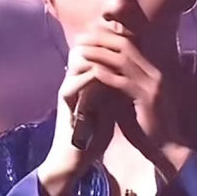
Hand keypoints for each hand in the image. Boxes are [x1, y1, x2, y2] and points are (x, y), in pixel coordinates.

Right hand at [37, 24, 121, 195]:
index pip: (94, 53)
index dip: (111, 43)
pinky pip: (74, 84)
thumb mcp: (108, 108)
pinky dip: (89, 77)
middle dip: (104, 42)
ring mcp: (67, 92)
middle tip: (126, 36)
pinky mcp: (64, 106)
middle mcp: (73, 82)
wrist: (73, 160)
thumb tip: (130, 77)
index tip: (133, 37)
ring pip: (77, 62)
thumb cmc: (92, 136)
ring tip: (116, 50)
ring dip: (97, 55)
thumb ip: (115, 91)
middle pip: (83, 50)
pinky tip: (104, 74)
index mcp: (83, 82)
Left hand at [73, 18, 191, 176]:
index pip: (129, 46)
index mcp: (152, 73)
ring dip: (100, 54)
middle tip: (81, 39)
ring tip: (81, 51)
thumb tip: (101, 76)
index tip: (87, 38)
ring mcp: (153, 85)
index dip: (107, 39)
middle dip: (101, 40)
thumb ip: (120, 88)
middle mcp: (155, 74)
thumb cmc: (147, 130)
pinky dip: (107, 75)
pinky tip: (91, 71)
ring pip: (123, 60)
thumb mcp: (131, 103)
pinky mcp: (149, 98)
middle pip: (125, 47)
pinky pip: (124, 81)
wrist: (165, 149)